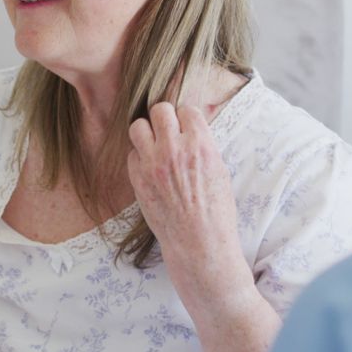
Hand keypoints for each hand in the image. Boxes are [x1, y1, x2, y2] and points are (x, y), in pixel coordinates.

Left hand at [127, 103, 249, 304]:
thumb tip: (191, 129)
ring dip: (147, 133)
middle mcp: (173, 149)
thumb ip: (203, 146)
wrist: (199, 242)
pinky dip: (140, 158)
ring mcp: (152, 164)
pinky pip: (131, 154)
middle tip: (169, 130)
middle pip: (160, 110)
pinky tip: (150, 168)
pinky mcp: (137, 179)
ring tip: (154, 144)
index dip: (187, 118)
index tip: (187, 127)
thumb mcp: (219, 170)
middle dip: (165, 118)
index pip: (186, 110)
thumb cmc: (216, 210)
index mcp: (200, 145)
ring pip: (137, 127)